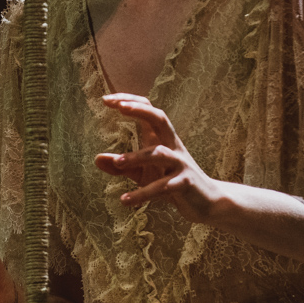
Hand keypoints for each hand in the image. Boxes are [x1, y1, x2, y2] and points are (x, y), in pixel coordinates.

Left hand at [94, 93, 221, 223]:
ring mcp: (180, 164)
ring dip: (136, 156)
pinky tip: (126, 200)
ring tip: (116, 163)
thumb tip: (96, 158)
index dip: (130, 102)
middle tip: (119, 108)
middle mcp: (172, 146)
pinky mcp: (185, 184)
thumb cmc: (172, 182)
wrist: (207, 203)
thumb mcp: (143, 173)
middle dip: (140, 110)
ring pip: (159, 154)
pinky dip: (143, 193)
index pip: (148, 110)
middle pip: (159, 118)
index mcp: (162, 139)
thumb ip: (122, 167)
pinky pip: (163, 187)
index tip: (106, 99)